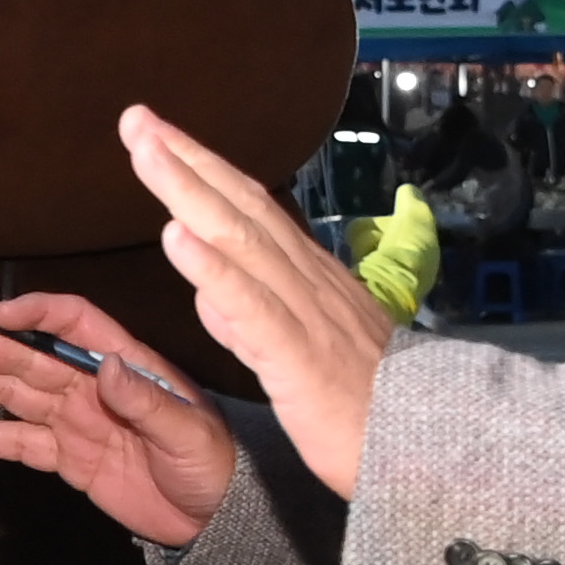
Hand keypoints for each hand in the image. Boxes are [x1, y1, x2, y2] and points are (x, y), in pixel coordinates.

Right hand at [0, 298, 230, 547]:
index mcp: (126, 364)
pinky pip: (24, 444)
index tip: (0, 316)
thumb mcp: (189, 431)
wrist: (218, 516)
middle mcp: (94, 387)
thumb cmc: (216, 463)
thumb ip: (148, 402)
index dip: (37, 314)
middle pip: (33, 358)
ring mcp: (79, 422)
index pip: (75, 324)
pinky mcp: (71, 460)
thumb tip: (109, 367)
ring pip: (19, 395)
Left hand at [118, 105, 393, 494]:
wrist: (430, 446)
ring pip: (239, 240)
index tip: (157, 134)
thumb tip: (208, 293)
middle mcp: (306, 281)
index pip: (249, 211)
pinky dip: (212, 268)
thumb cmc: (366, 407)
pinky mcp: (299, 356)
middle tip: (135, 117)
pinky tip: (175, 237)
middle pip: (239, 208)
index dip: (203, 169)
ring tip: (145, 151)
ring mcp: (304, 313)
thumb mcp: (299, 354)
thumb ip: (253, 321)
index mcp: (307, 280)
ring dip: (188, 191)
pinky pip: (252, 306)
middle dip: (185, 159)